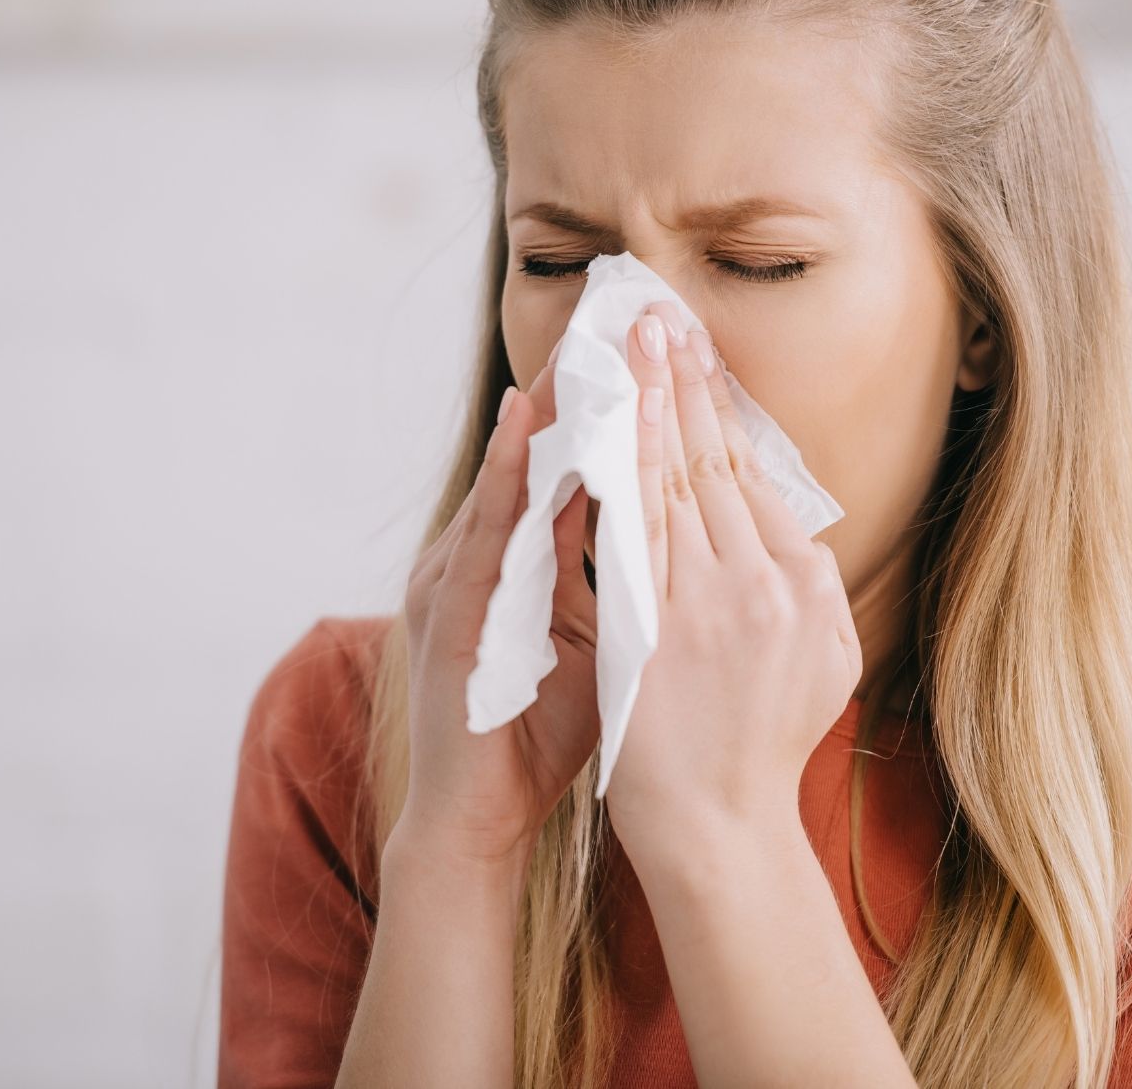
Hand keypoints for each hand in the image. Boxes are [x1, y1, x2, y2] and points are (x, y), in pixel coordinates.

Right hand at [395, 347, 601, 873]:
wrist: (480, 817)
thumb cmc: (540, 729)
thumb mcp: (599, 635)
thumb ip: (624, 574)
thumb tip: (687, 520)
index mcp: (517, 561)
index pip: (566, 465)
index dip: (604, 407)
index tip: (644, 346)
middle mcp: (480, 555)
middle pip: (532, 455)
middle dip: (574, 385)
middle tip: (612, 313)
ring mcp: (454, 578)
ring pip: (503, 477)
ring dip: (537, 409)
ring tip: (573, 342)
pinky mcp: (444, 611)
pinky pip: (478, 530)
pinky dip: (499, 475)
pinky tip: (519, 427)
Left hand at [602, 301, 861, 866]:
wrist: (719, 828)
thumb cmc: (761, 750)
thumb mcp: (822, 663)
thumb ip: (810, 590)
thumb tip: (794, 533)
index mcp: (802, 585)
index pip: (751, 476)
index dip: (720, 409)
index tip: (697, 353)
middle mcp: (761, 582)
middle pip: (712, 461)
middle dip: (684, 382)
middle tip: (659, 315)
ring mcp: (706, 602)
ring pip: (671, 480)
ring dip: (649, 405)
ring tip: (630, 344)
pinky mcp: (650, 624)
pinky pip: (628, 528)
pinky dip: (614, 470)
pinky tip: (598, 422)